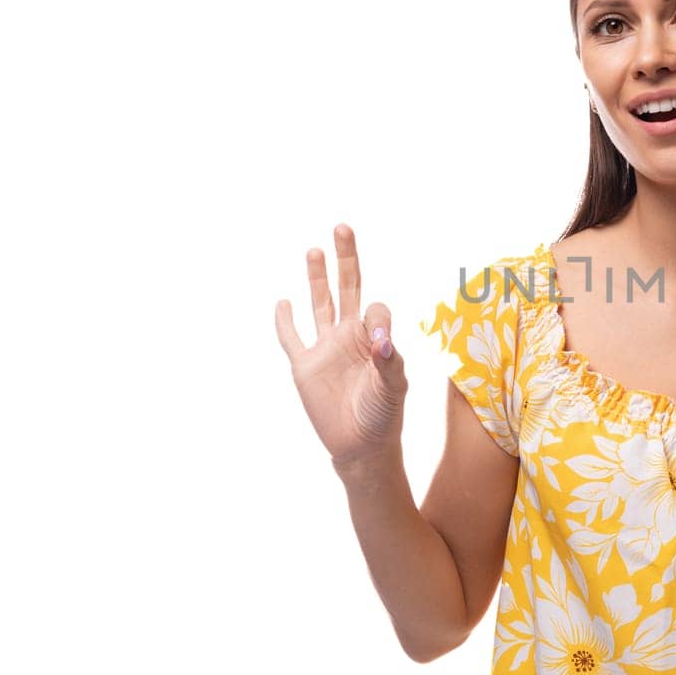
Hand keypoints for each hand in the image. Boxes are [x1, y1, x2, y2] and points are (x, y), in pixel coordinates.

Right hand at [275, 223, 408, 473]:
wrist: (360, 447)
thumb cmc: (383, 416)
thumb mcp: (393, 388)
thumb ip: (389, 361)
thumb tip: (381, 337)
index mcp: (375, 337)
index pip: (375, 308)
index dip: (377, 317)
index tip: (379, 340)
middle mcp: (350, 336)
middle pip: (347, 287)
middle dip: (345, 258)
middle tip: (342, 228)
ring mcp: (325, 348)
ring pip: (319, 304)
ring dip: (316, 278)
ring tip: (314, 250)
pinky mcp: (304, 366)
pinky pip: (292, 338)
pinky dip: (285, 321)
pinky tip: (283, 302)